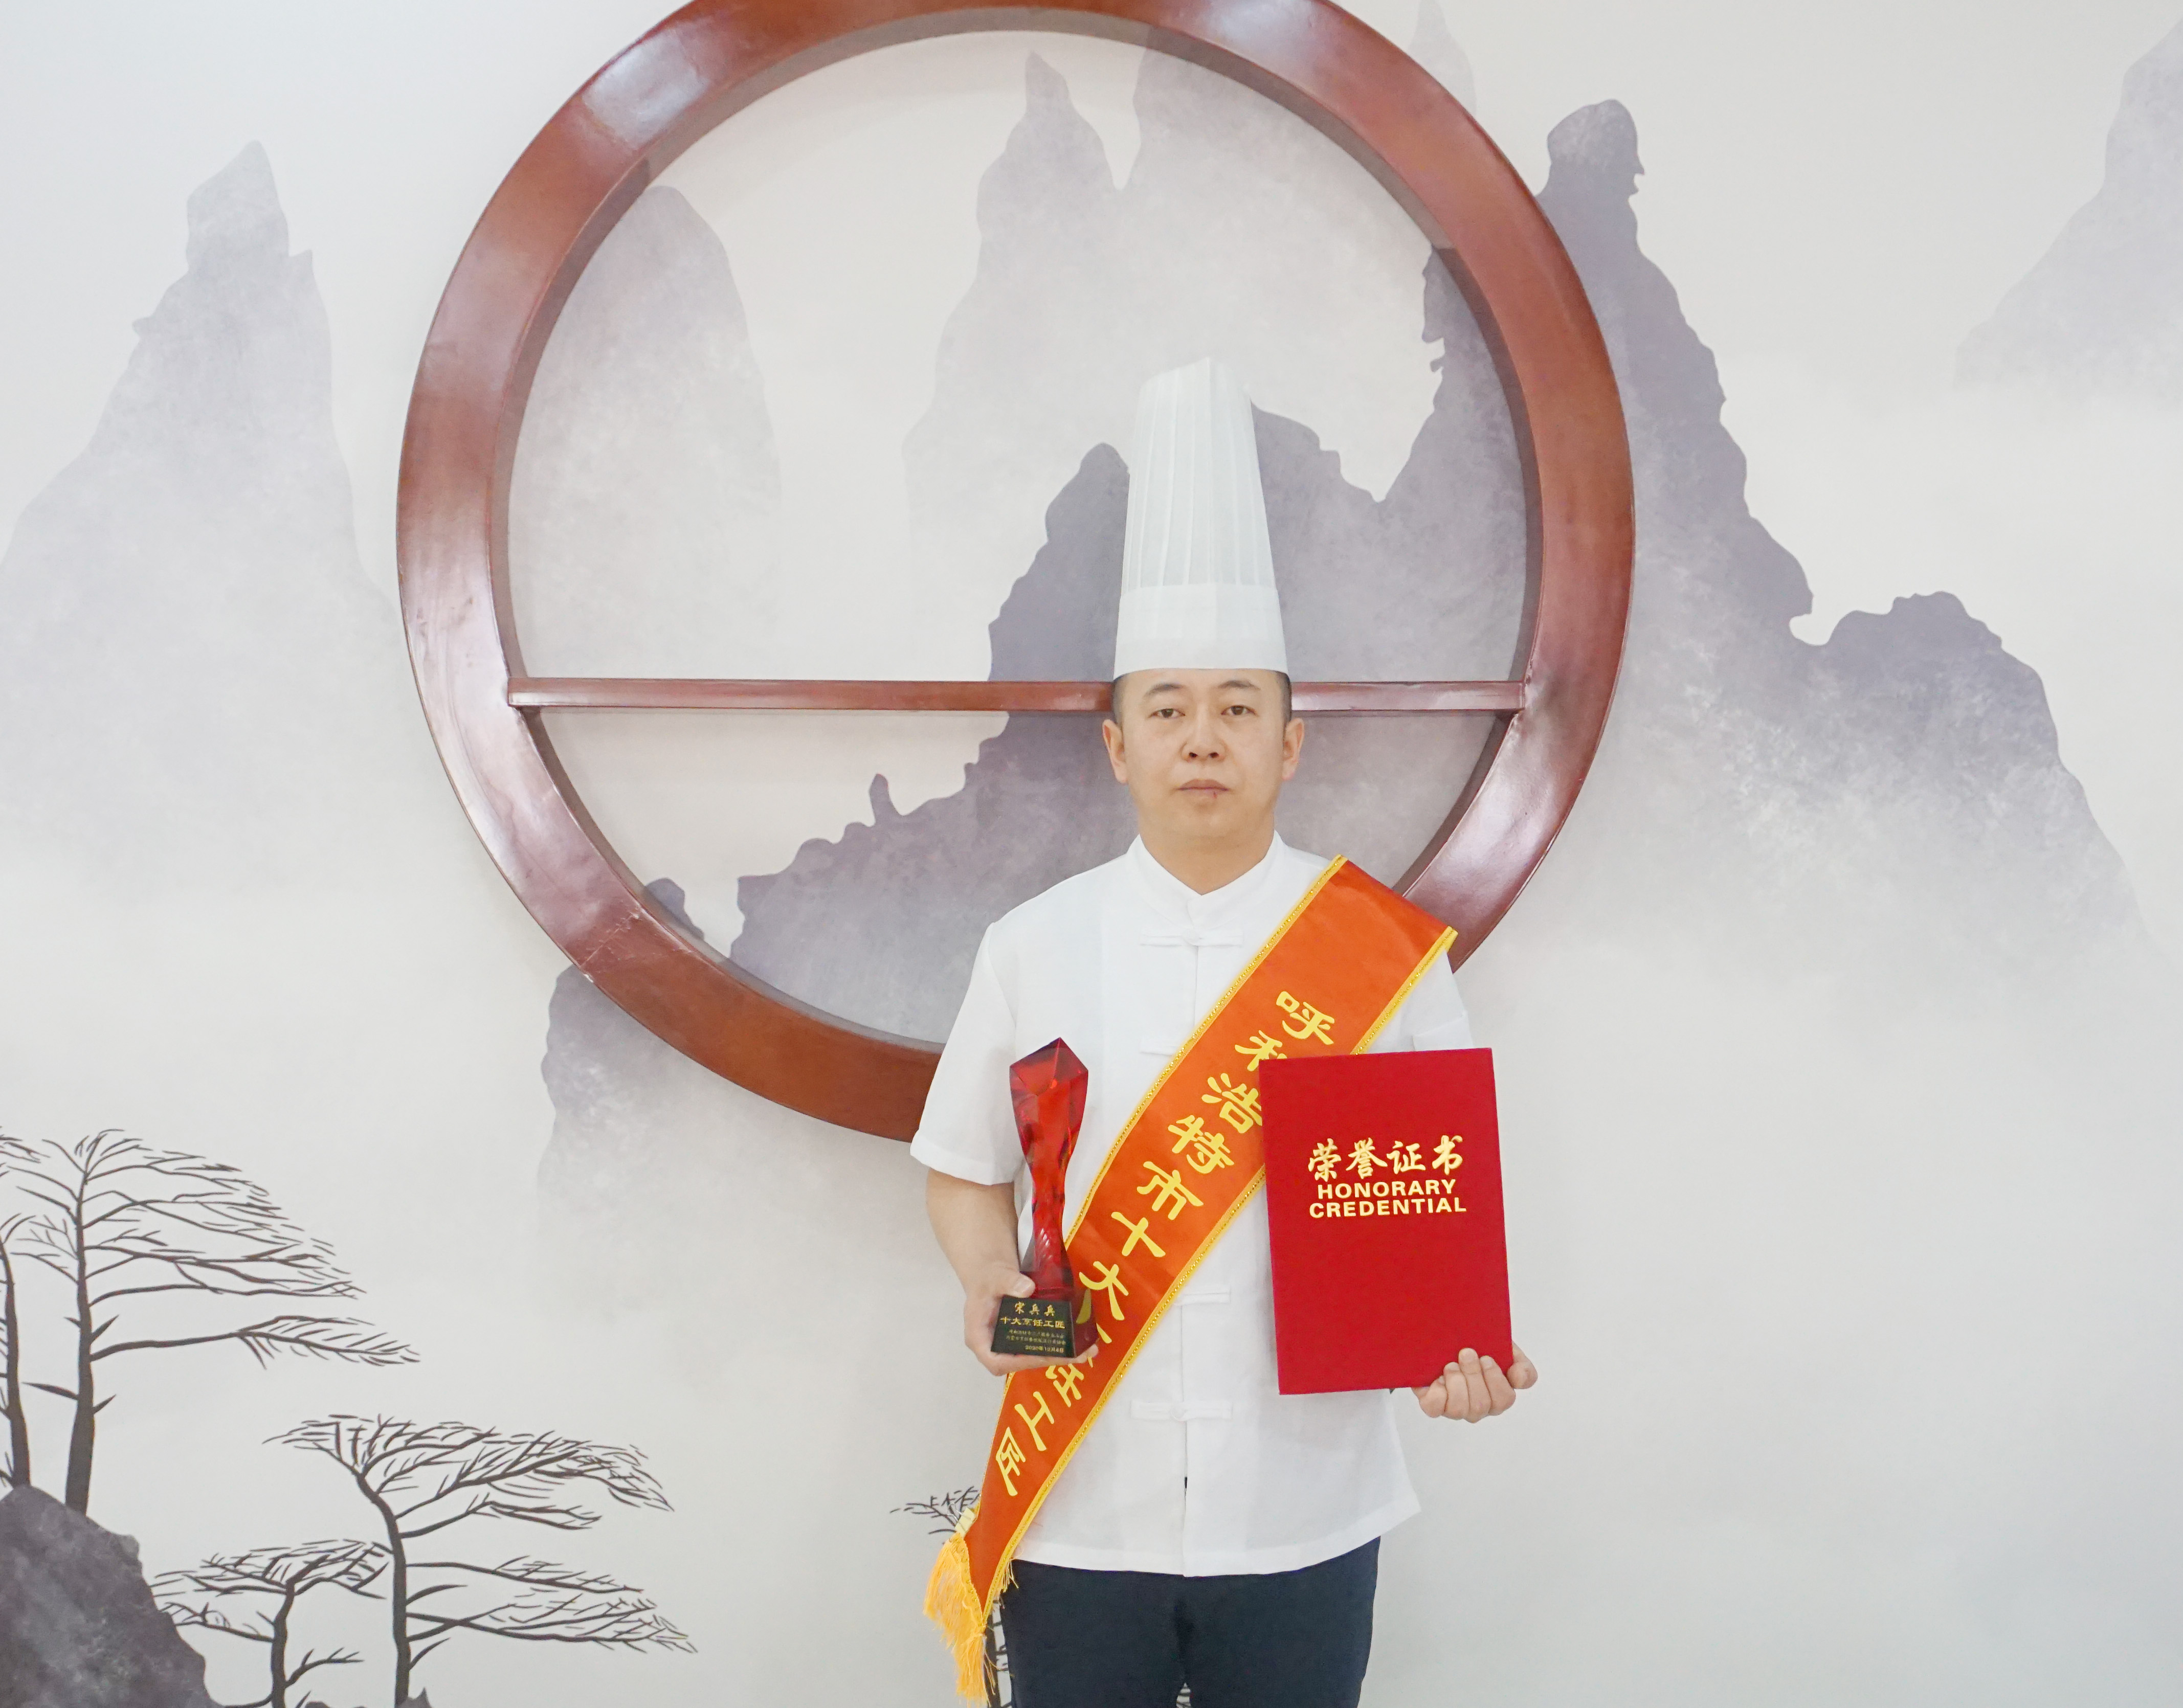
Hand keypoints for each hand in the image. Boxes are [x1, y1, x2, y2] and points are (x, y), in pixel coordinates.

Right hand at [962, 1261, 1096, 1377]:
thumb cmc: (988, 1279)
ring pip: (1034, 1356)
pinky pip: (1040, 1346)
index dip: (1020, 1362)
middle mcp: (995, 1347)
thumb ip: (1008, 1281)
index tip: (1042, 1354)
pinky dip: (1059, 1346)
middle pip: (1021, 1362)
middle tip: (1075, 1354)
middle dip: (1050, 1359)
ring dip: (1059, 1355)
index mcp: (979, 1338)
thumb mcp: (995, 1277)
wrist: (992, 1277)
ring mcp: (1011, 1346)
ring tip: (1085, 1351)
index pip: (996, 1361)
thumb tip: (1028, 1289)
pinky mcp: (1024, 1340)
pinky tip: (1080, 1343)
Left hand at [1413, 1343, 1535, 1420]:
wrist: (1443, 1338)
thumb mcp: (1503, 1346)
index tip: (1487, 1358)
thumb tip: (1519, 1379)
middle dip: (1474, 1375)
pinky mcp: (1434, 1405)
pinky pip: (1435, 1408)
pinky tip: (1439, 1378)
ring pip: (1461, 1409)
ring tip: (1451, 1365)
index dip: (1496, 1380)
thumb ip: (1520, 1364)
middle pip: (1484, 1404)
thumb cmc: (1476, 1344)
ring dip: (1456, 1382)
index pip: (1506, 1398)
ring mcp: (1458, 1408)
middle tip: (1466, 1353)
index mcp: (1499, 1392)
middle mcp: (1481, 1405)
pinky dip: (1437, 1392)